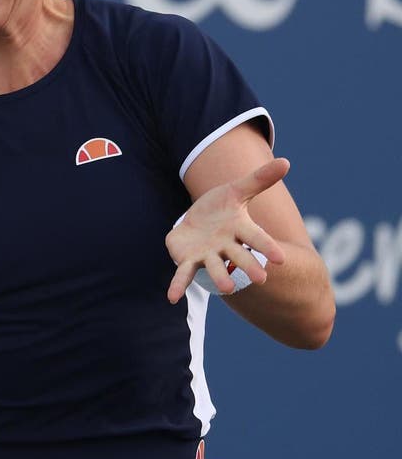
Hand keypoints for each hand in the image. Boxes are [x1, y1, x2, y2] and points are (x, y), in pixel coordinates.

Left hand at [165, 157, 289, 303]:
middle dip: (249, 266)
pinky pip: (183, 275)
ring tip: (227, 289)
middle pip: (239, 256)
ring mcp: (208, 255)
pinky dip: (177, 286)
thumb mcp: (237, 190)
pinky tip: (171, 298)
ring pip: (214, 267)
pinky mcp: (188, 260)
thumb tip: (286, 161)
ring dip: (220, 277)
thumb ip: (259, 179)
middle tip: (261, 279)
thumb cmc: (221, 208)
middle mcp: (226, 246)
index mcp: (240, 230)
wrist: (196, 222)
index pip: (257, 238)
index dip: (267, 247)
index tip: (280, 259)